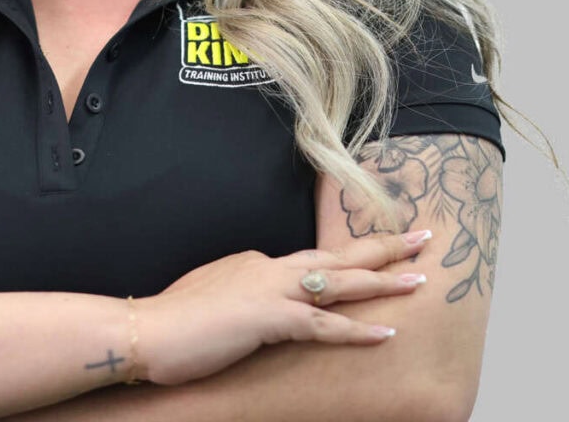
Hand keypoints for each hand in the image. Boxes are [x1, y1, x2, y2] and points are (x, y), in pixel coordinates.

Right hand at [136, 230, 432, 385]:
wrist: (147, 329)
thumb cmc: (173, 320)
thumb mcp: (211, 296)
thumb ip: (237, 291)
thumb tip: (250, 299)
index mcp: (256, 263)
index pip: (310, 261)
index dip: (344, 260)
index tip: (371, 256)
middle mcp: (269, 268)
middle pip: (336, 256)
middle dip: (382, 247)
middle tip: (421, 237)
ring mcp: (271, 290)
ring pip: (339, 282)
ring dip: (384, 281)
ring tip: (421, 279)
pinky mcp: (269, 318)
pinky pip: (324, 326)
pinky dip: (358, 329)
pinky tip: (388, 332)